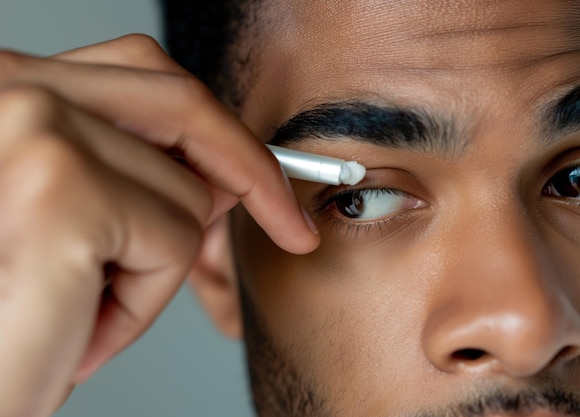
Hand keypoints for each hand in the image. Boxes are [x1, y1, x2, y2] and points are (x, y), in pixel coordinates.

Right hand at [0, 35, 319, 416]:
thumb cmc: (6, 307)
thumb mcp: (68, 216)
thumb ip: (130, 174)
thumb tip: (218, 177)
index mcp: (11, 86)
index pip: (144, 70)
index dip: (217, 126)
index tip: (268, 181)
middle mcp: (10, 88)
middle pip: (182, 105)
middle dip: (250, 170)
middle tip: (287, 225)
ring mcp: (35, 134)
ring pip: (187, 191)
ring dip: (156, 265)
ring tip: (85, 302)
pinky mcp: (60, 197)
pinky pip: (173, 243)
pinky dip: (141, 302)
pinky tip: (81, 327)